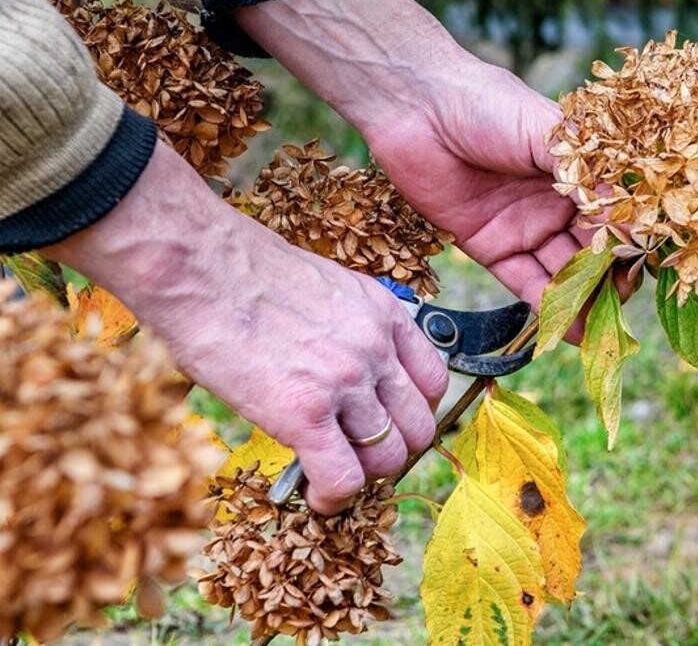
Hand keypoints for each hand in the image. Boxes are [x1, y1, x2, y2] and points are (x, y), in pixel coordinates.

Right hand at [44, 142, 447, 513]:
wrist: (198, 266)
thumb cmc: (243, 274)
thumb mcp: (325, 291)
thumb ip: (349, 332)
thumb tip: (342, 376)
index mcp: (385, 315)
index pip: (432, 383)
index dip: (413, 414)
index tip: (388, 425)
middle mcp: (376, 348)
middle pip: (418, 428)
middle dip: (393, 452)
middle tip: (359, 457)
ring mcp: (345, 381)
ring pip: (386, 458)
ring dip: (362, 477)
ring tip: (331, 476)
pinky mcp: (304, 413)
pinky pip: (342, 477)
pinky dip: (333, 498)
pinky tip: (315, 497)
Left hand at [236, 0, 593, 323]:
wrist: (415, 106)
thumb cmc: (486, 104)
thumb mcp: (545, 132)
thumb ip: (582, 176)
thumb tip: (623, 219)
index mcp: (576, 171)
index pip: (613, 216)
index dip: (628, 244)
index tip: (643, 271)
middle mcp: (555, 202)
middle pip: (590, 251)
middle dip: (608, 282)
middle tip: (622, 312)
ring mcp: (523, 226)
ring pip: (560, 272)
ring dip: (581, 302)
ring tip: (600, 330)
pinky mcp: (490, 247)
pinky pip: (523, 281)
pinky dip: (545, 306)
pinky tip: (568, 330)